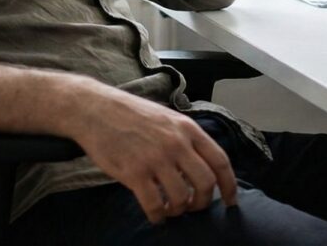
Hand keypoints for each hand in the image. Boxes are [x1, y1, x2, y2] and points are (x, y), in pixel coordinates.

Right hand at [68, 86, 239, 223]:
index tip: (231, 201)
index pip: (220, 161)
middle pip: (206, 183)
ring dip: (179, 210)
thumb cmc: (130, 114)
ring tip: (171, 209)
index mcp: (187, 128)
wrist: (94, 109)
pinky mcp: (134, 173)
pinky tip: (155, 215)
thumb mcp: (166, 117)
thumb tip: (202, 164)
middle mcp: (176, 143)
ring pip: (181, 197)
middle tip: (194, 207)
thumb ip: (185, 138)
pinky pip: (154, 205)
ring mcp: (155, 158)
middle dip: (204, 202)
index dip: (230, 185)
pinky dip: (158, 216)